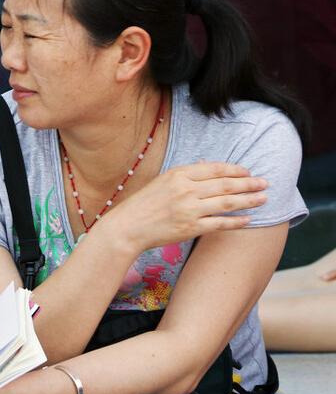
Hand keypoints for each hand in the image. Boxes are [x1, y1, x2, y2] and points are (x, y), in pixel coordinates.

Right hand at [103, 162, 267, 252]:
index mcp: (179, 175)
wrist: (128, 227)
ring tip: (263, 198)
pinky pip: (220, 223)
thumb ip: (186, 174)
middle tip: (264, 183)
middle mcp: (186, 190)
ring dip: (249, 200)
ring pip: (227, 203)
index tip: (248, 171)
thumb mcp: (163, 181)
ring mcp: (189, 210)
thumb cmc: (144, 203)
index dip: (235, 170)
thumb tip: (208, 165)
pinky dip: (236, 221)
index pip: (215, 169)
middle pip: (226, 185)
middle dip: (249, 183)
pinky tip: (248, 220)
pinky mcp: (191, 228)